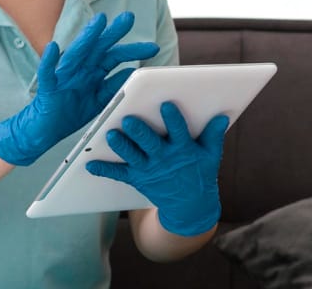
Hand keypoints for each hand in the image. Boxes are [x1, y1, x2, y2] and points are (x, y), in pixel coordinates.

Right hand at [0, 12, 159, 165]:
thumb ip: (114, 86)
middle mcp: (79, 69)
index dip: (132, 51)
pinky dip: (49, 61)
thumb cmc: (71, 112)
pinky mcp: (47, 88)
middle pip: (98, 48)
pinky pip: (47, 73)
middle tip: (129, 17)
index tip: (153, 47)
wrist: (44, 130)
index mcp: (92, 72)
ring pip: (76, 54)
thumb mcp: (99, 100)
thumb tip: (132, 72)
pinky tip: (53, 47)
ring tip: (99, 22)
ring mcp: (63, 76)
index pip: (114, 56)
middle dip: (114, 33)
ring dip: (87, 37)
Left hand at [86, 103, 226, 236]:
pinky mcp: (138, 179)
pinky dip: (104, 170)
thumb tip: (221, 117)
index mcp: (183, 150)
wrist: (190, 206)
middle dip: (139, 131)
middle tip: (128, 119)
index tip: (166, 104)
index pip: (178, 131)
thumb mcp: (211, 155)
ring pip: (133, 156)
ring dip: (121, 146)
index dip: (172, 119)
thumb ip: (213, 135)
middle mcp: (164, 159)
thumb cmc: (200, 174)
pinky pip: (119, 174)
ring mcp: (150, 170)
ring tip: (110, 134)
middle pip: (150, 143)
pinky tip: (90, 165)